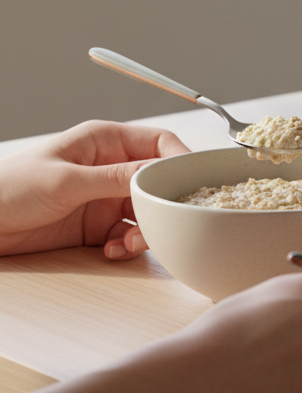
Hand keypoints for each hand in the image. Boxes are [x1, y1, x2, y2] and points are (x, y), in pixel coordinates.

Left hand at [0, 120, 188, 259]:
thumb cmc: (8, 189)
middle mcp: (111, 168)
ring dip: (147, 230)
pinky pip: (130, 234)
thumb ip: (115, 178)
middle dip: (164, 204)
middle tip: (162, 221)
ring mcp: (106, 198)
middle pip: (160, 182)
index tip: (191, 182)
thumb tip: (159, 172)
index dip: (180, 160)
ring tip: (129, 242)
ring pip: (150, 212)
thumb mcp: (65, 181)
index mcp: (105, 142)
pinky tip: (113, 250)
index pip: (159, 144)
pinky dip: (128, 245)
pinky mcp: (98, 225)